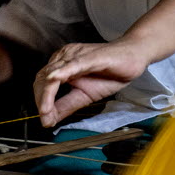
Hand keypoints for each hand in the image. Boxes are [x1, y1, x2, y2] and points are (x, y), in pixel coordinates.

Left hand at [34, 39, 153, 127]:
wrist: (134, 58)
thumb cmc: (111, 73)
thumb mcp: (85, 96)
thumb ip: (66, 106)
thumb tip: (49, 119)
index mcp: (62, 65)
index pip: (42, 83)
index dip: (40, 102)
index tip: (44, 119)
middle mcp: (65, 57)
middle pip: (43, 79)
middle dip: (41, 100)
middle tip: (45, 118)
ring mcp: (76, 55)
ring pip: (54, 74)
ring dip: (47, 94)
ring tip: (46, 111)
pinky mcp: (90, 57)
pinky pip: (73, 64)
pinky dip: (62, 72)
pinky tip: (55, 79)